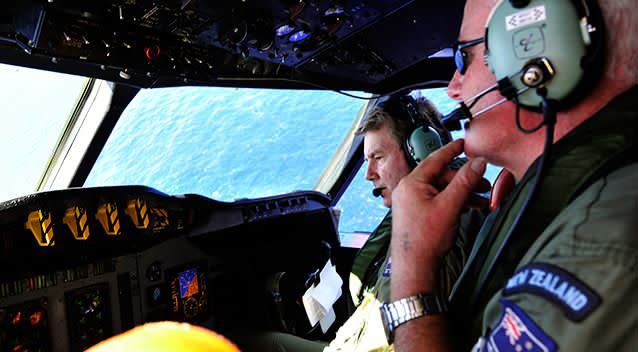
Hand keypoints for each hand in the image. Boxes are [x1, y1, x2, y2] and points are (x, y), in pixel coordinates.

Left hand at [391, 139, 486, 294]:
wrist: (414, 267)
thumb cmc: (425, 238)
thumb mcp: (450, 206)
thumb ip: (465, 182)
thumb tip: (477, 163)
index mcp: (412, 183)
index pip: (435, 159)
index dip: (452, 150)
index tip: (464, 143)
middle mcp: (409, 190)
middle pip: (441, 176)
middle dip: (464, 180)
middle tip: (484, 184)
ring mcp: (412, 203)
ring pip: (441, 190)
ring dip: (462, 193)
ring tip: (481, 201)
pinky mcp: (417, 215)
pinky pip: (438, 201)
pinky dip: (454, 203)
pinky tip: (469, 208)